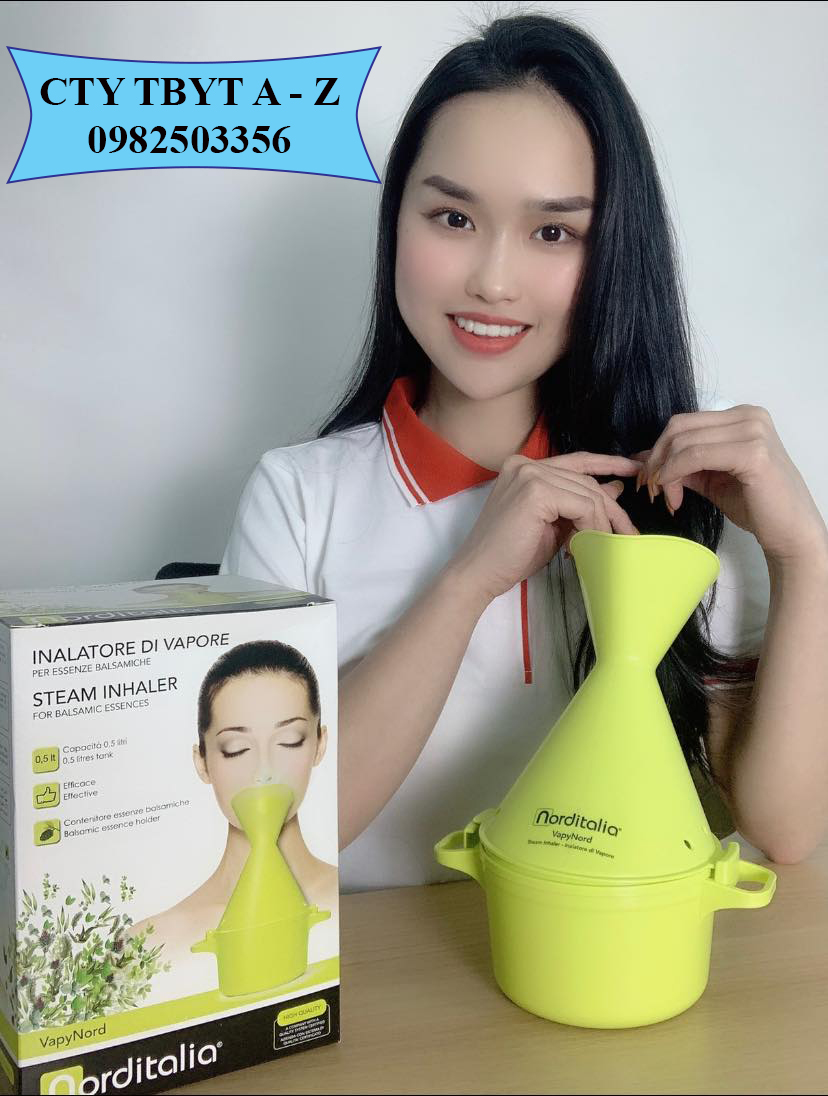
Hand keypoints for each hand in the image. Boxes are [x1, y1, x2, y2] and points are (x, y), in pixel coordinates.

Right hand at [449, 452, 643, 604]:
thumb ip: (577, 504)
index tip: (633, 471)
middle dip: (612, 508)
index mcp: (524, 467)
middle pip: (586, 480)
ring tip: (603, 545)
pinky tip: (585, 545)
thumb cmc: (510, 554)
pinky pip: (583, 506)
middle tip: (627, 532)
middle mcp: (525, 464)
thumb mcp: (552, 524)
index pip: (576, 461)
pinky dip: (592, 527)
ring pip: (589, 494)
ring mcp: (529, 475)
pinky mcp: (536, 491)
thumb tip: (613, 489)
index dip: (608, 464)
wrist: (479, 573)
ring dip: (602, 523)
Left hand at [632, 404, 827, 564]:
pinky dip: (675, 475)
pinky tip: (674, 497)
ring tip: (667, 499)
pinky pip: (695, 457)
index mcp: (741, 417)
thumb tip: (643, 459)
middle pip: (679, 428)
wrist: (790, 531)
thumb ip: (682, 465)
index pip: (683, 423)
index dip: (657, 450)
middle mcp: (749, 416)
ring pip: (683, 443)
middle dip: (656, 460)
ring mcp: (753, 431)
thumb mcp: (710, 479)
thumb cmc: (756, 506)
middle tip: (651, 490)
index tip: (647, 479)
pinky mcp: (752, 453)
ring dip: (664, 473)